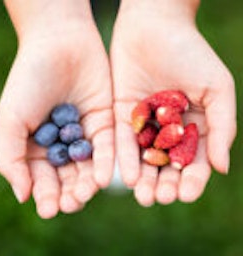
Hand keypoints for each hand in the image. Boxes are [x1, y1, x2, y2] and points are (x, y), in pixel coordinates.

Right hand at [0, 0, 113, 217]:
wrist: (59, 45)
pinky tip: (102, 179)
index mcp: (39, 147)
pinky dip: (104, 163)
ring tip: (86, 194)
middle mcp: (64, 144)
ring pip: (89, 166)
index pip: (44, 179)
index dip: (46, 195)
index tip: (50, 209)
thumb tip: (23, 195)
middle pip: (69, 177)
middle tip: (72, 203)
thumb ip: (11, 158)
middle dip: (70, 192)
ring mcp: (86, 134)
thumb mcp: (10, 120)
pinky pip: (107, 148)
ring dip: (88, 183)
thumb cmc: (29, 80)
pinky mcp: (106, 123)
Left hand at [111, 0, 235, 205]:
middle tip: (161, 198)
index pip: (193, 159)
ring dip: (144, 179)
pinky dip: (126, 159)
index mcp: (192, 125)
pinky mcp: (121, 115)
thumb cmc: (191, 53)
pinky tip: (127, 177)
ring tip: (144, 197)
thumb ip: (222, 127)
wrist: (154, 27)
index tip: (187, 194)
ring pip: (144, 158)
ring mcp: (143, 124)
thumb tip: (222, 168)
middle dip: (164, 183)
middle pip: (166, 164)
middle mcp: (166, 129)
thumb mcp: (216, 89)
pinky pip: (123, 141)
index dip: (192, 179)